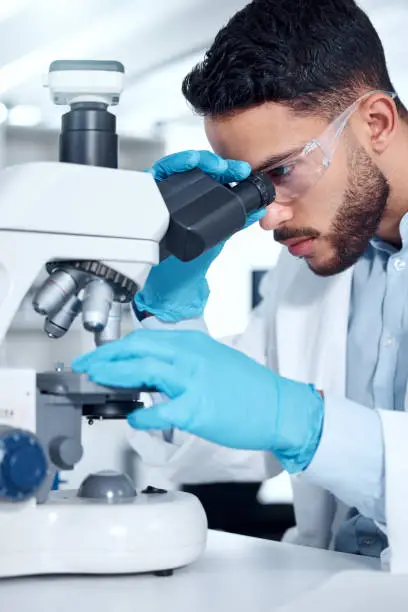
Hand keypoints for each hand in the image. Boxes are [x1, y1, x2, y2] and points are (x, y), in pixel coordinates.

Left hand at [72, 330, 323, 473]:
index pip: (143, 340)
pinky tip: (133, 418)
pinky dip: (142, 415)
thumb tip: (149, 372)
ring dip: (114, 376)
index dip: (115, 348)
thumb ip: (181, 362)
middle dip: (105, 358)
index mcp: (192, 343)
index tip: (98, 356)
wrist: (278, 407)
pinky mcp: (198, 408)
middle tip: (85, 367)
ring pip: (143, 371)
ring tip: (97, 382)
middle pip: (137, 350)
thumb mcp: (212, 361)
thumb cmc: (248, 388)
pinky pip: (160, 411)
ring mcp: (194, 381)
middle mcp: (190, 356)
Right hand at [134, 150, 265, 321]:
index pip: (208, 175)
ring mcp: (161, 198)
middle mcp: (176, 196)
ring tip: (210, 164)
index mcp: (193, 202)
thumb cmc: (188, 265)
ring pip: (173, 167)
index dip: (226, 169)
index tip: (242, 171)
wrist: (172, 286)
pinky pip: (155, 176)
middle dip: (211, 161)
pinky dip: (171, 166)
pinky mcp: (148, 201)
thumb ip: (236, 222)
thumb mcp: (217, 239)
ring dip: (193, 160)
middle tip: (229, 168)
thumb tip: (260, 209)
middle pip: (191, 167)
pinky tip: (187, 165)